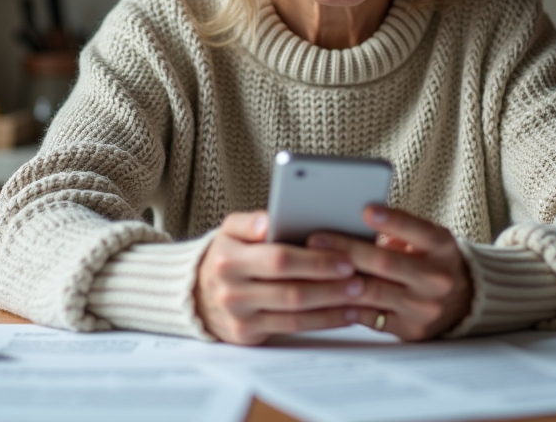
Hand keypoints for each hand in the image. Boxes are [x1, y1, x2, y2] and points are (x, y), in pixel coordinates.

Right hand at [194, 211, 365, 344]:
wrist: (196, 293)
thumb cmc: (226, 254)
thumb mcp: (230, 229)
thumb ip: (252, 222)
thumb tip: (269, 221)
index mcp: (229, 258)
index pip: (278, 260)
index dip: (314, 261)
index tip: (344, 258)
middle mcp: (231, 290)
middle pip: (291, 291)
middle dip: (330, 286)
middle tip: (359, 278)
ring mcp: (239, 316)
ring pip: (295, 314)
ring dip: (331, 306)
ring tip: (358, 295)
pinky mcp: (247, 335)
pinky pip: (292, 329)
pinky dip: (322, 322)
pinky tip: (343, 313)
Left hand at [307, 207, 471, 340]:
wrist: (461, 301)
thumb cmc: (431, 259)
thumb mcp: (426, 238)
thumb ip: (398, 229)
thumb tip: (354, 221)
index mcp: (442, 247)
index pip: (418, 230)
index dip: (392, 221)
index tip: (366, 210)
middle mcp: (437, 279)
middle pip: (385, 263)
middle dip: (347, 250)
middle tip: (316, 240)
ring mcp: (423, 308)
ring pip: (372, 292)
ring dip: (337, 279)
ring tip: (312, 267)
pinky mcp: (409, 330)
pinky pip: (368, 316)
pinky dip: (343, 303)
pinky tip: (322, 292)